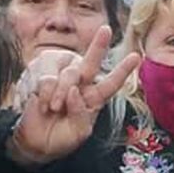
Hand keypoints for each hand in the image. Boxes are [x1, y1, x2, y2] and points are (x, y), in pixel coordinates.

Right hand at [11, 26, 140, 164]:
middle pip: (91, 63)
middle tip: (105, 29)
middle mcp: (81, 87)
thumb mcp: (79, 133)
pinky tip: (43, 105)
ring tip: (54, 109)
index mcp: (94, 99)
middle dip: (98, 46)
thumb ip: (82, 114)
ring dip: (60, 93)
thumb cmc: (62, 138)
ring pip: (68, 74)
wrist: (36, 144)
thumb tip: (74, 91)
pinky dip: (46, 94)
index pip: (111, 83)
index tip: (136, 56)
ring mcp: (62, 82)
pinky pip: (47, 80)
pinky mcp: (43, 81)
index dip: (122, 70)